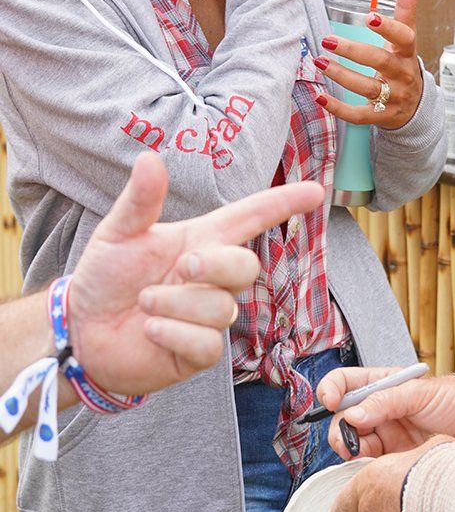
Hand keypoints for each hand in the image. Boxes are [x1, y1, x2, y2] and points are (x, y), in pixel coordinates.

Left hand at [68, 151, 323, 393]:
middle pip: (247, 266)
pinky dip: (171, 334)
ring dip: (175, 303)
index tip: (317, 191)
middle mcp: (211, 278)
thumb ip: (140, 200)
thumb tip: (149, 158)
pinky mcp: (199, 354)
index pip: (251, 218)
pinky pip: (206, 343)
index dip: (284, 203)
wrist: (79, 331)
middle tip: (180, 267)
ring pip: (221, 307)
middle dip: (216, 264)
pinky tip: (149, 331)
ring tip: (144, 303)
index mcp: (200, 241)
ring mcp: (208, 316)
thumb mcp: (117, 233)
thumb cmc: (104, 277)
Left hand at [315, 0, 423, 130]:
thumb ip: (406, 10)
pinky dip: (339, 108)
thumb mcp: (407, 39)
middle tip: (328, 39)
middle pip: (380, 62)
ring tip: (319, 62)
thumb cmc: (403, 64)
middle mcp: (402, 75)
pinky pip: (359, 115)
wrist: (416, 107)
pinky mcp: (381, 116)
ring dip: (341, 75)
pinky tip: (320, 97)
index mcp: (407, 53)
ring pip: (367, 88)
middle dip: (353, 51)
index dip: (388, 28)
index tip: (369, 16)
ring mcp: (393, 98)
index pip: (403, 38)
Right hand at [318, 366, 454, 457]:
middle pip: (343, 419)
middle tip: (350, 441)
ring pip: (354, 445)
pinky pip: (372, 467)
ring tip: (364, 456)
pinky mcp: (398, 462)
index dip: (332, 390)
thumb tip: (351, 416)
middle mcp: (382, 411)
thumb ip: (384, 403)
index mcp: (385, 385)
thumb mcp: (420, 394)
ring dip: (352, 450)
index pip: (346, 383)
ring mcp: (389, 437)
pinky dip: (366, 470)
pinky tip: (375, 470)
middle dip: (340, 429)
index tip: (330, 402)